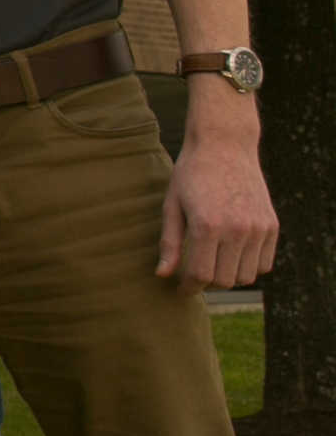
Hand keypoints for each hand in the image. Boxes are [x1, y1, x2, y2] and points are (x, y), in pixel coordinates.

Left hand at [163, 100, 280, 288]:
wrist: (225, 146)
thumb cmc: (191, 174)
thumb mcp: (172, 205)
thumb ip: (170, 243)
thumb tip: (163, 275)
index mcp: (207, 226)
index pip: (200, 275)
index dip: (188, 288)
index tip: (181, 289)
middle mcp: (237, 230)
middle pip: (224, 280)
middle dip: (206, 283)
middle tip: (194, 275)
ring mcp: (258, 229)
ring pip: (246, 276)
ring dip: (228, 277)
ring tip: (213, 263)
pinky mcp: (272, 226)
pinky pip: (264, 264)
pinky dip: (249, 267)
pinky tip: (233, 255)